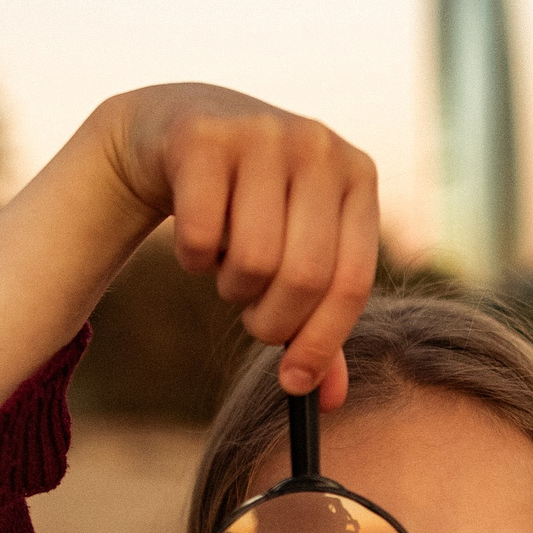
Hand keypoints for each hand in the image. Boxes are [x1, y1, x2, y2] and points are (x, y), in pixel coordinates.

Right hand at [101, 84, 378, 407]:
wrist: (174, 131)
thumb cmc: (250, 207)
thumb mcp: (295, 254)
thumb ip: (317, 323)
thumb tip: (328, 401)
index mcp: (357, 176)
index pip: (352, 281)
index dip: (322, 343)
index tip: (294, 384)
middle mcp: (318, 145)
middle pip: (302, 277)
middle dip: (271, 320)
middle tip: (253, 319)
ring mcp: (261, 133)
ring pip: (251, 260)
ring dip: (231, 285)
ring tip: (228, 265)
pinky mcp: (203, 138)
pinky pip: (200, 236)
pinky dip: (192, 257)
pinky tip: (197, 235)